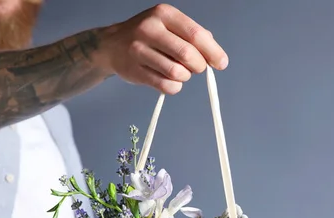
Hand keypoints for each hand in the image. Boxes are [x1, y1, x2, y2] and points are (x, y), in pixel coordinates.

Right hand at [97, 4, 228, 94]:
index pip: (196, 35)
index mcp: (164, 14)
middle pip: (188, 55)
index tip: (221, 63)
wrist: (112, 45)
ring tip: (180, 72)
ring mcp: (139, 50)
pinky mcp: (135, 71)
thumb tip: (215, 56)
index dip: (213, 52)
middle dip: (199, 66)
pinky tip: (170, 80)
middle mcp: (150, 29)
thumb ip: (193, 36)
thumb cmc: (148, 35)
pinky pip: (165, 86)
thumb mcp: (169, 25)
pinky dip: (174, 87)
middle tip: (196, 68)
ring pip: (177, 73)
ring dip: (185, 77)